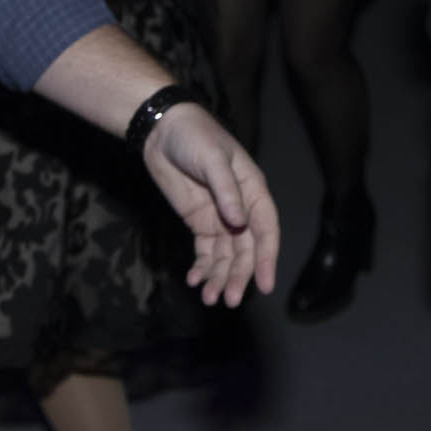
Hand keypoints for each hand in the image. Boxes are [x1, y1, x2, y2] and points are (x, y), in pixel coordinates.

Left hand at [143, 104, 281, 305]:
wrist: (162, 131)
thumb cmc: (195, 137)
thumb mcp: (213, 160)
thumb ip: (227, 190)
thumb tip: (239, 222)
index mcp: (253, 191)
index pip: (266, 230)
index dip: (267, 258)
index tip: (265, 285)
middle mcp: (241, 208)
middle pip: (246, 250)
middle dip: (239, 276)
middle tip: (228, 300)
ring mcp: (220, 217)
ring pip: (226, 256)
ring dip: (220, 277)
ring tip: (209, 298)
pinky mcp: (200, 222)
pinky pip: (206, 252)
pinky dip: (202, 267)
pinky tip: (195, 281)